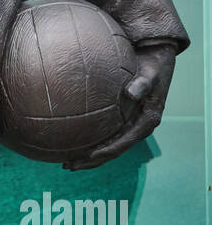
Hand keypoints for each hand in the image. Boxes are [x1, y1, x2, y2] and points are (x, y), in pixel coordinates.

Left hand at [63, 42, 175, 169]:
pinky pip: (107, 135)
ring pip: (109, 146)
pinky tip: (73, 143)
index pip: (124, 143)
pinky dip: (91, 142)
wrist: (158, 58)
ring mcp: (132, 125)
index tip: (87, 156)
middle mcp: (139, 127)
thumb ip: (143, 83)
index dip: (105, 152)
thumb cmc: (153, 66)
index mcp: (147, 121)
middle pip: (113, 151)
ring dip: (88, 157)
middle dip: (91, 161)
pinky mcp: (124, 119)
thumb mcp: (151, 73)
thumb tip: (131, 93)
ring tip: (67, 162)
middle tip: (68, 166)